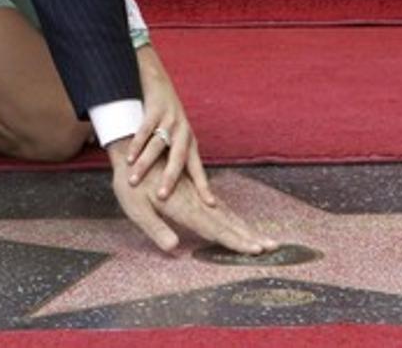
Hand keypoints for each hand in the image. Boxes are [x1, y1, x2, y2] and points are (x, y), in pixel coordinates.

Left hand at [107, 139, 278, 254]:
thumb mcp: (135, 209)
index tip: (257, 250)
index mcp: (184, 207)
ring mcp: (194, 194)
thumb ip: (155, 228)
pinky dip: (230, 216)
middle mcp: (194, 200)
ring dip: (243, 226)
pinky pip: (216, 206)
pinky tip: (237, 222)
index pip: (215, 228)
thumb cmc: (129, 185)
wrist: (129, 149)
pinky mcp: (190, 189)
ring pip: (224, 213)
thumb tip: (174, 248)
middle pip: (226, 221)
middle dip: (248, 235)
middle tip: (272, 246)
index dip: (235, 241)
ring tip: (263, 238)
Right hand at [126, 46, 212, 204]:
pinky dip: (135, 144)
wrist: (156, 78)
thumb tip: (167, 181)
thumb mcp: (174, 133)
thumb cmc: (163, 112)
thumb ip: (172, 154)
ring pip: (157, 147)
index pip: (197, 167)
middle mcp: (183, 131)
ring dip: (144, 164)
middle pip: (178, 160)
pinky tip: (127, 156)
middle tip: (161, 197)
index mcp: (189, 140)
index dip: (204, 186)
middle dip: (169, 179)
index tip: (211, 205)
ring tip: (133, 179)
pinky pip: (144, 130)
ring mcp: (170, 119)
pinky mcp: (156, 109)